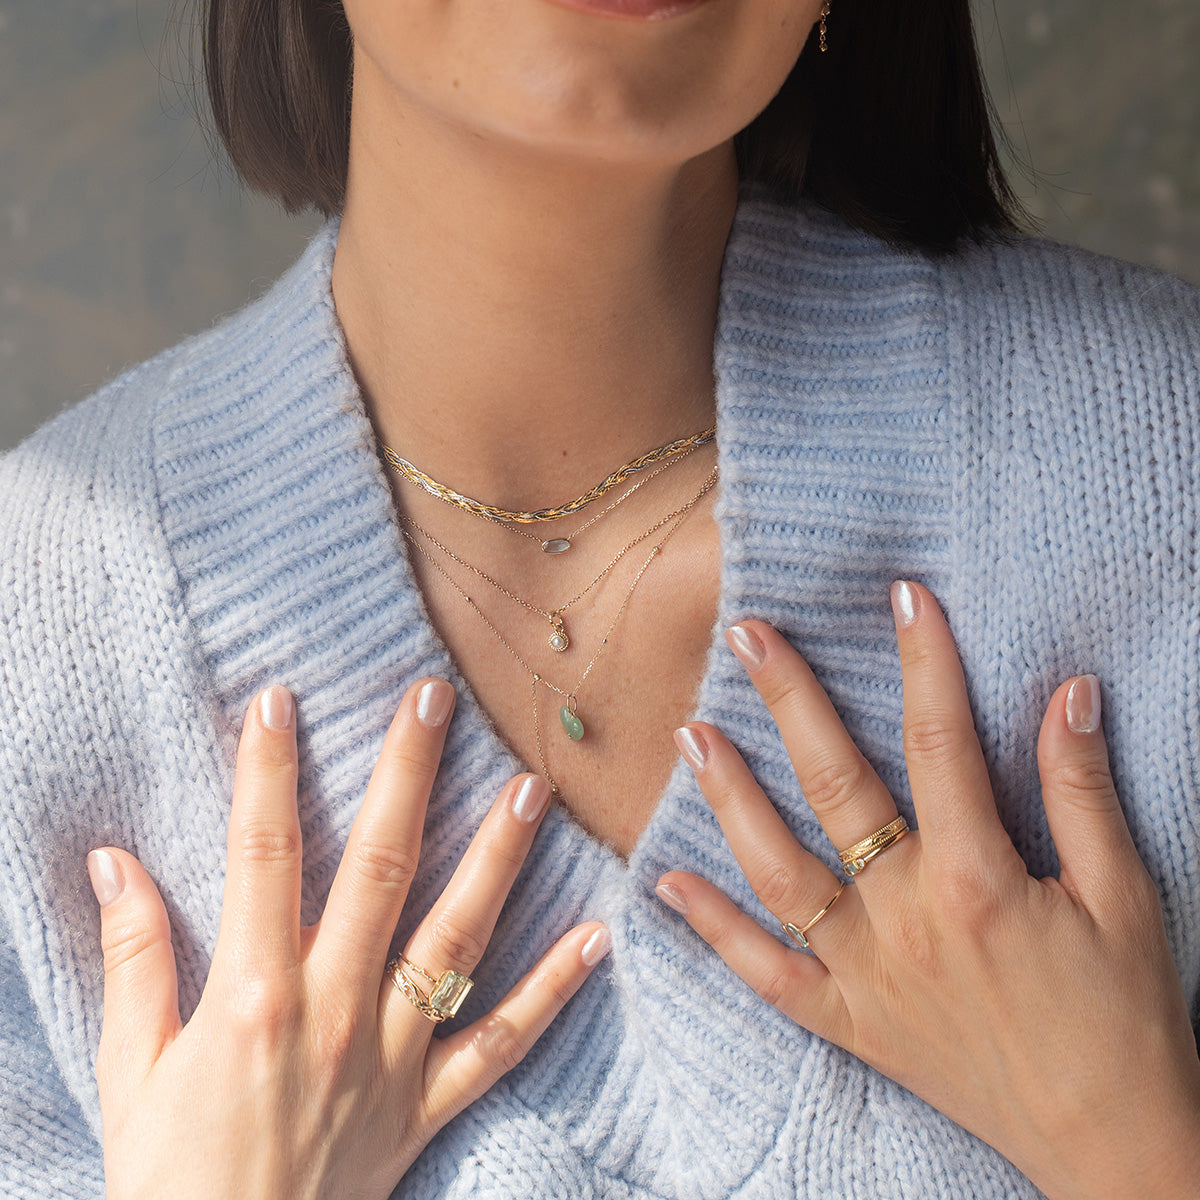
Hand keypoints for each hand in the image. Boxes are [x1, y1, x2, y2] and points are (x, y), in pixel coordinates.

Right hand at [87, 678, 608, 1199]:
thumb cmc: (168, 1177)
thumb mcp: (131, 1070)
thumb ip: (132, 958)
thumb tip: (115, 861)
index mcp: (252, 995)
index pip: (264, 854)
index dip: (268, 772)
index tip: (280, 700)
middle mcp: (334, 1009)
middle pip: (379, 867)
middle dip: (406, 774)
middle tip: (435, 697)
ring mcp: (392, 1055)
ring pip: (457, 937)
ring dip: (497, 857)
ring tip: (532, 788)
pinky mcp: (429, 1102)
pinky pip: (503, 1041)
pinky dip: (554, 989)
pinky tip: (597, 935)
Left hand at [656, 582, 1199, 1199]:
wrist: (1113, 1148)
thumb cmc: (1125, 1018)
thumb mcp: (1125, 898)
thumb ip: (1083, 793)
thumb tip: (1068, 692)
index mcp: (976, 878)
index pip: (938, 742)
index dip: (923, 660)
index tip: (900, 594)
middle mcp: (904, 918)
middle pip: (834, 787)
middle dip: (789, 701)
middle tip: (747, 635)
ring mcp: (865, 973)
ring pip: (777, 870)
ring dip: (729, 798)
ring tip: (692, 733)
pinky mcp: (847, 1023)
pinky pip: (764, 973)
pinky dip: (712, 929)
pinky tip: (663, 883)